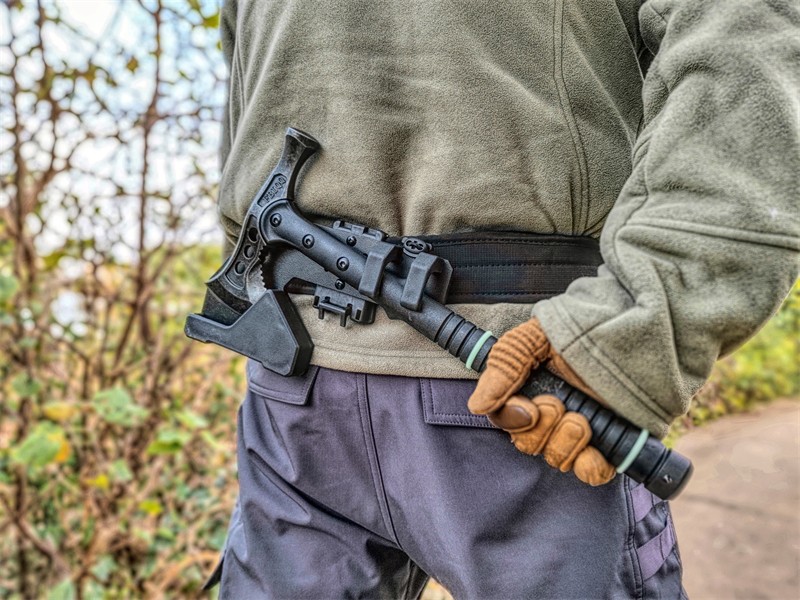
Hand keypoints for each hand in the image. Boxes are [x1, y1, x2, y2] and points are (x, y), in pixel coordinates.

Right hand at [468, 318, 614, 485]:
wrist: (638, 333)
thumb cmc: (585, 328)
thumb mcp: (535, 338)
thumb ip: (504, 366)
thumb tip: (477, 405)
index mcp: (530, 388)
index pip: (504, 418)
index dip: (512, 420)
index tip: (529, 409)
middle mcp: (552, 413)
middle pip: (528, 444)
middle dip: (542, 429)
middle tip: (561, 406)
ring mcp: (582, 431)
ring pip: (556, 459)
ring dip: (566, 443)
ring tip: (583, 420)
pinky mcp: (612, 445)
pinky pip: (591, 473)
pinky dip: (590, 467)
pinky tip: (595, 452)